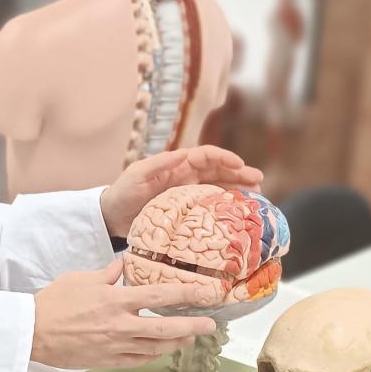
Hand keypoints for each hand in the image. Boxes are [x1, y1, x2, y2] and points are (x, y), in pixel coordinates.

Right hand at [31, 259, 217, 368]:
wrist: (31, 332)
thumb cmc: (52, 303)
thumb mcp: (81, 278)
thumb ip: (107, 274)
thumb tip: (122, 266)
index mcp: (115, 300)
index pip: (159, 295)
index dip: (185, 293)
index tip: (203, 292)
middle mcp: (120, 324)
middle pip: (166, 327)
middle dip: (192, 326)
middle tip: (210, 325)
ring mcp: (116, 346)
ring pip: (156, 347)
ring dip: (176, 343)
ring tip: (189, 338)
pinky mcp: (108, 361)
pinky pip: (138, 360)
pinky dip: (152, 355)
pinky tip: (160, 351)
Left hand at [99, 146, 263, 237]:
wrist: (112, 216)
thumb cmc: (122, 192)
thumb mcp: (137, 175)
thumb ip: (159, 164)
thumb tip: (182, 155)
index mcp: (176, 165)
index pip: (206, 156)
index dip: (224, 158)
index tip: (239, 164)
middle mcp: (187, 177)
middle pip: (219, 171)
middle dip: (240, 173)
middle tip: (259, 181)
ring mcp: (189, 194)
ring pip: (220, 187)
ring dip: (239, 189)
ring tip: (258, 195)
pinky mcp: (188, 211)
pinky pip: (212, 205)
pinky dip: (227, 205)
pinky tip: (241, 211)